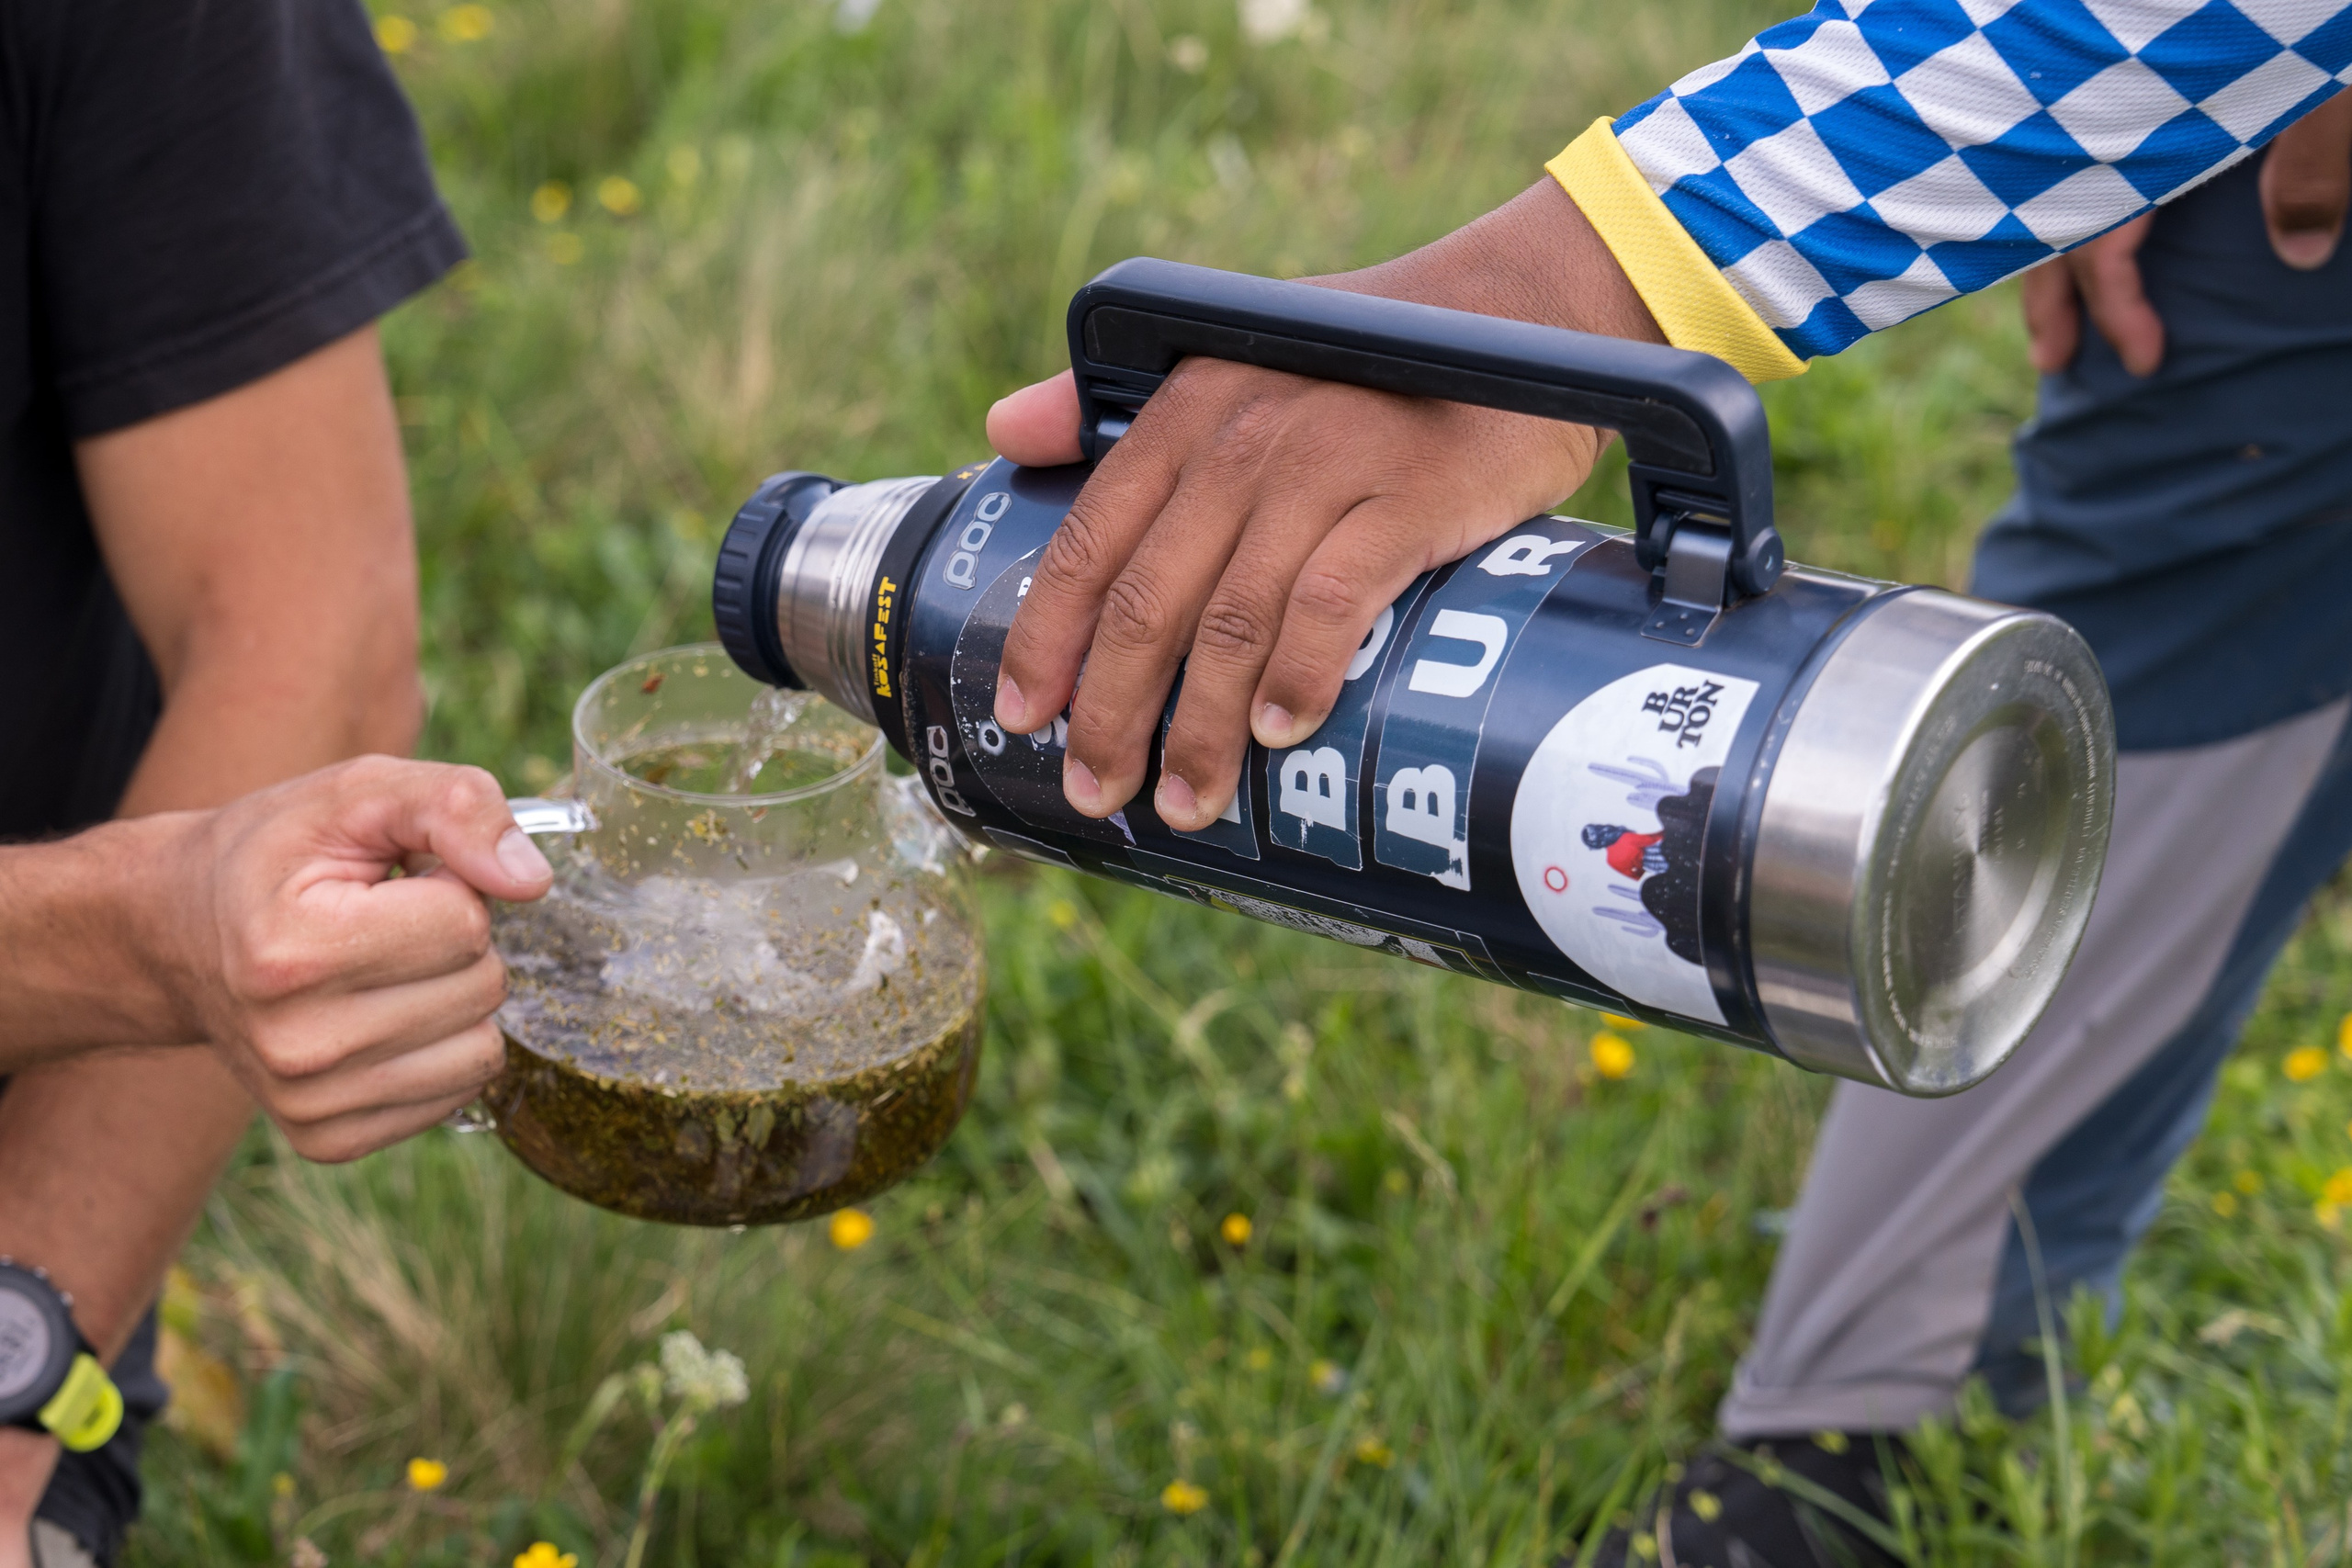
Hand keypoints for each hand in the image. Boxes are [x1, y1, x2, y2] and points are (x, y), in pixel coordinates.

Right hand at [155, 756, 552, 1161]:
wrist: (176, 933)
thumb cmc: (276, 856)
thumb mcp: (357, 793)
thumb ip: (455, 808)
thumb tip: (531, 881)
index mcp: (295, 953)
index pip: (465, 924)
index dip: (447, 886)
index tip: (388, 883)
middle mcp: (297, 1044)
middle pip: (482, 988)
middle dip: (458, 943)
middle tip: (386, 924)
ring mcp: (309, 1103)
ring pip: (483, 1049)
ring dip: (456, 998)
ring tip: (385, 969)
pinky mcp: (328, 1140)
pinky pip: (458, 1092)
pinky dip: (441, 1048)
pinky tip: (381, 1017)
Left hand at [984, 179, 1659, 828]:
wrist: (1526, 314)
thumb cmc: (1369, 360)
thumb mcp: (1234, 361)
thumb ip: (1114, 402)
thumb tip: (1003, 426)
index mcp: (1187, 411)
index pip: (1094, 540)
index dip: (1050, 637)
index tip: (1024, 715)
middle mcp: (1242, 437)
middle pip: (1152, 600)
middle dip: (1114, 711)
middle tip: (1099, 790)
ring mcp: (1324, 466)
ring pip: (1234, 620)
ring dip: (1204, 727)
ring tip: (1189, 801)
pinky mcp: (1407, 497)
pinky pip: (1332, 602)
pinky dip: (1300, 676)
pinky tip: (1282, 733)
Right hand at [2024, 91, 2351, 374]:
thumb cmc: (2292, 19)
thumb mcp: (2318, 92)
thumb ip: (2310, 165)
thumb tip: (2302, 253)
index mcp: (2141, 129)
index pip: (2099, 240)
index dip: (2115, 307)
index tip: (2143, 361)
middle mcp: (2108, 121)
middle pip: (2056, 222)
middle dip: (2052, 300)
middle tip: (2052, 360)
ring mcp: (2107, 107)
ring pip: (2052, 195)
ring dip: (2048, 260)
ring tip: (2049, 315)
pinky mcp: (2125, 91)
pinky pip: (2072, 168)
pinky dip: (2065, 214)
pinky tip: (2075, 235)